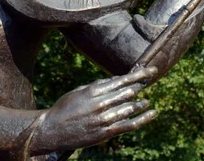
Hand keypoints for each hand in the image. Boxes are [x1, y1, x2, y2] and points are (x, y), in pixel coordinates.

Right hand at [32, 66, 157, 152]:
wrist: (52, 130)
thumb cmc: (64, 108)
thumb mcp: (79, 91)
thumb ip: (98, 85)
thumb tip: (116, 79)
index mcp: (93, 90)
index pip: (122, 80)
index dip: (139, 75)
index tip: (151, 70)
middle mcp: (100, 103)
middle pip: (128, 93)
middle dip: (141, 86)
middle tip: (151, 82)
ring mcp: (103, 119)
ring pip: (129, 108)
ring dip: (141, 103)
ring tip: (147, 101)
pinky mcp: (105, 133)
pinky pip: (128, 125)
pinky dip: (142, 119)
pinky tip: (152, 113)